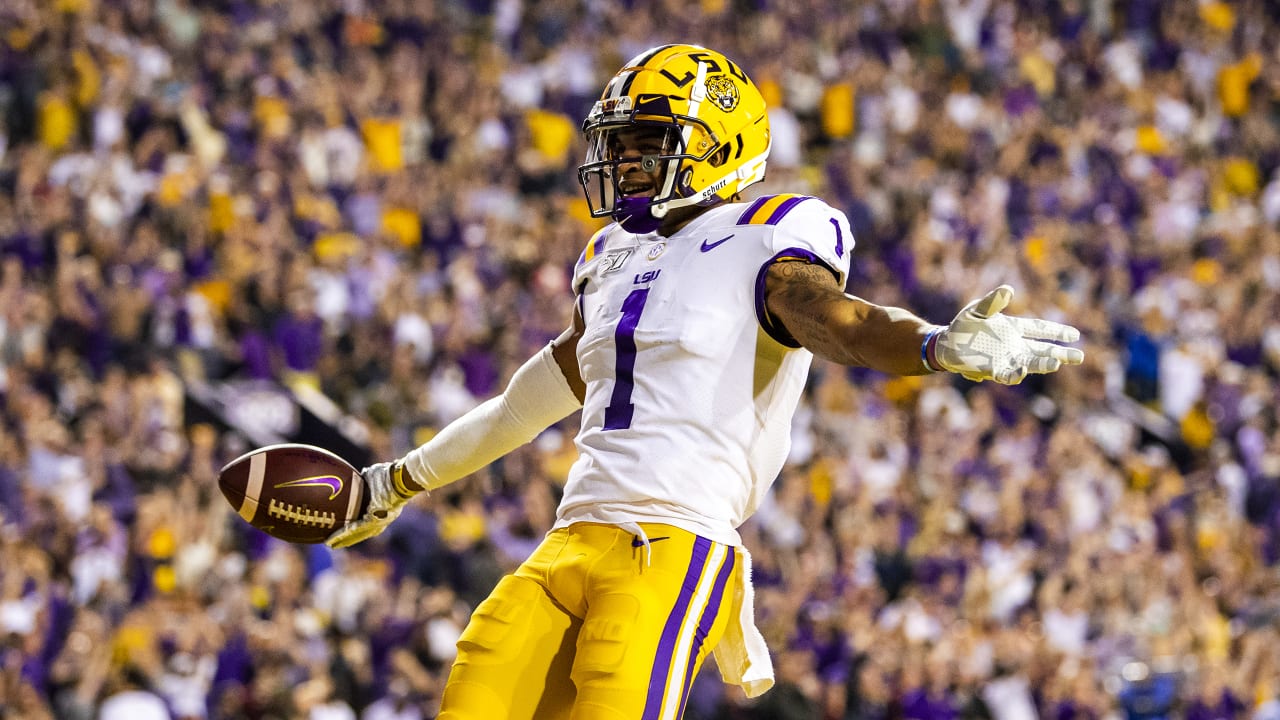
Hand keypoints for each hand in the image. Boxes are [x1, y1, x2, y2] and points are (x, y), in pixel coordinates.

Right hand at [326, 461, 414, 548]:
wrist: (398, 480)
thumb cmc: (389, 475)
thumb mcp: (375, 476)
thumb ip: (368, 478)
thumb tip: (362, 474)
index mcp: (384, 508)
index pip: (369, 520)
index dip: (357, 524)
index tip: (346, 527)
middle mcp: (382, 519)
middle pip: (363, 532)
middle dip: (349, 538)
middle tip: (336, 543)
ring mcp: (378, 522)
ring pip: (357, 534)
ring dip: (343, 540)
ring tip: (330, 544)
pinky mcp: (372, 521)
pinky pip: (355, 530)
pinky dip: (343, 535)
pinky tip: (331, 540)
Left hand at [930, 285, 1083, 383]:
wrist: (947, 345)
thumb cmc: (964, 325)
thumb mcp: (978, 310)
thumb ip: (993, 302)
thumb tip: (1008, 289)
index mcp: (1013, 328)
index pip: (1040, 329)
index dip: (1057, 331)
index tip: (1075, 335)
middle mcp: (1014, 346)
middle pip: (1042, 350)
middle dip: (1060, 353)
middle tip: (1080, 357)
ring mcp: (1006, 359)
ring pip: (1029, 363)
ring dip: (1042, 363)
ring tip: (1056, 363)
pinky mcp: (994, 369)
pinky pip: (1008, 374)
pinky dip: (1015, 374)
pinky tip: (1022, 372)